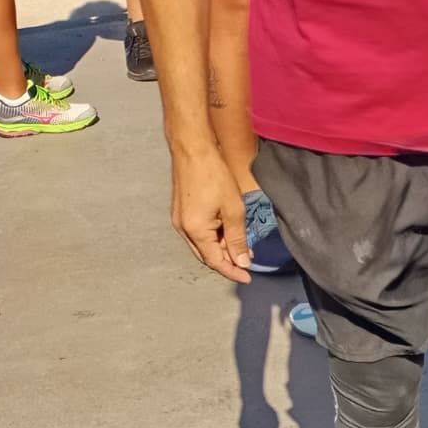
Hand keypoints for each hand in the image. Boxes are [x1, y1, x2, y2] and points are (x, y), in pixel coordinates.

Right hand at [170, 143, 251, 281]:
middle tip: (247, 262)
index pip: (215, 262)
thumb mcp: (233, 211)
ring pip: (203, 245)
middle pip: (207, 256)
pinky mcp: (181, 212)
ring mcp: (180, 220)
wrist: (193, 150)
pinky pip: (199, 233)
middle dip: (228, 262)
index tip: (247, 277)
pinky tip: (229, 234)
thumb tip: (242, 262)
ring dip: (222, 249)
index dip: (233, 272)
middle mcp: (183, 229)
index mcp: (195, 230)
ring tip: (242, 247)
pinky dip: (214, 238)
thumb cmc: (213, 175)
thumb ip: (237, 239)